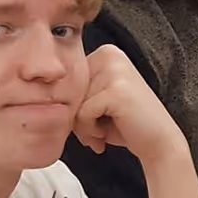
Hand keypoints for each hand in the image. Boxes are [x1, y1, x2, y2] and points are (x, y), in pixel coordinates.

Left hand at [73, 45, 184, 161]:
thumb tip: (38, 92)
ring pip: (74, 103)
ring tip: (107, 129)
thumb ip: (76, 91)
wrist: (159, 143)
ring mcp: (115, 71)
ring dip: (85, 125)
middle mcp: (110, 55)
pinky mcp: (116, 90)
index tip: (96, 116)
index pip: (68, 80)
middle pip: (70, 90)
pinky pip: (83, 114)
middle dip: (79, 116)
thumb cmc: (126, 125)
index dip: (76, 105)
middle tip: (100, 128)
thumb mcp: (96, 99)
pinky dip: (92, 130)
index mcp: (106, 53)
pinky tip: (109, 133)